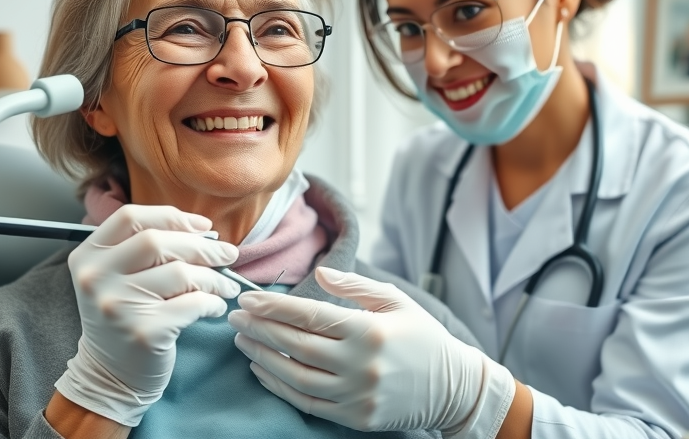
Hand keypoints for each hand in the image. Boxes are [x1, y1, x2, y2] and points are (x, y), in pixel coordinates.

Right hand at [54, 205, 240, 425]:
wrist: (110, 376)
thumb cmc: (124, 317)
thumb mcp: (116, 276)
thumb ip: (145, 248)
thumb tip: (204, 231)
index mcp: (88, 256)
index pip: (131, 217)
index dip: (172, 216)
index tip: (203, 226)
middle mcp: (96, 277)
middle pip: (158, 241)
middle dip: (202, 246)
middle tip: (228, 255)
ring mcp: (118, 305)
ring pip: (181, 272)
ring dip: (214, 277)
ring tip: (227, 285)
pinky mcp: (144, 332)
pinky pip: (193, 304)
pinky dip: (213, 302)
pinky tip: (216, 306)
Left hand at [227, 267, 485, 432]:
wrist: (453, 387)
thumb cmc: (421, 337)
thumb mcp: (395, 300)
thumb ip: (354, 285)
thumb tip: (318, 272)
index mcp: (370, 329)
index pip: (311, 315)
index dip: (274, 307)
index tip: (248, 300)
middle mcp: (360, 364)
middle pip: (297, 345)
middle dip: (261, 329)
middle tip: (236, 318)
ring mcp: (357, 394)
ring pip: (296, 377)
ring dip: (264, 358)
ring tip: (243, 342)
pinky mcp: (356, 417)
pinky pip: (307, 403)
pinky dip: (280, 387)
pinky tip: (263, 370)